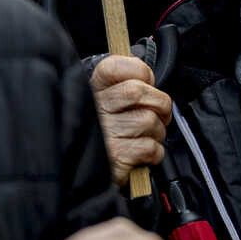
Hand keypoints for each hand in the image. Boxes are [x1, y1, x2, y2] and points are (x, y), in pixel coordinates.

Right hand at [89, 56, 170, 187]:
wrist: (82, 173)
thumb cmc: (103, 134)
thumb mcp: (103, 101)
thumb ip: (124, 82)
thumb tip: (150, 71)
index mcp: (92, 89)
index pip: (118, 66)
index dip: (141, 72)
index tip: (145, 82)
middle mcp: (95, 109)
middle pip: (138, 91)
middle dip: (159, 104)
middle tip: (158, 113)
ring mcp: (105, 133)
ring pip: (149, 120)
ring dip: (157, 132)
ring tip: (143, 136)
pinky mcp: (116, 158)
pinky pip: (150, 147)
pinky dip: (154, 153)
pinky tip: (140, 154)